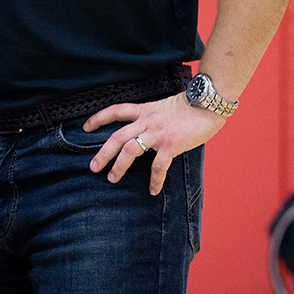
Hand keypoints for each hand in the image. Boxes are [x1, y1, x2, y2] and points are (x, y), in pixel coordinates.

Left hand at [83, 93, 224, 195]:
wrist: (208, 103)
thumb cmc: (191, 106)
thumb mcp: (164, 107)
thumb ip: (152, 118)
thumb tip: (145, 132)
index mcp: (145, 111)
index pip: (116, 111)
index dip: (99, 118)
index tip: (86, 127)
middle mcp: (147, 121)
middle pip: (117, 136)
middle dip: (103, 153)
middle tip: (93, 167)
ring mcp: (158, 133)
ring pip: (130, 150)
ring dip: (119, 166)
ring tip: (112, 179)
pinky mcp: (171, 144)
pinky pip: (158, 166)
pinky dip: (154, 180)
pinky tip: (152, 190)